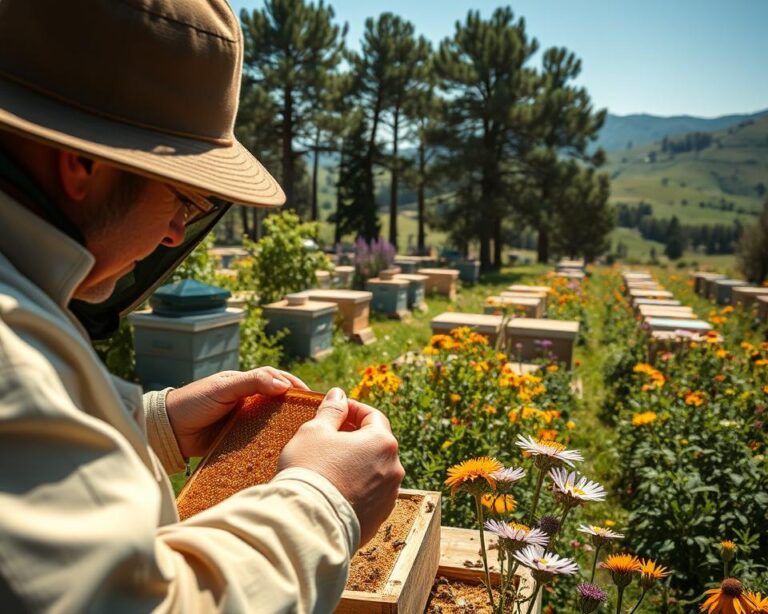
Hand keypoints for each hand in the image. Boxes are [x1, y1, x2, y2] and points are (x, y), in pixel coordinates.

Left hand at [166, 368, 307, 457]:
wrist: (168, 431)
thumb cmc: (194, 402)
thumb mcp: (224, 388)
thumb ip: (252, 382)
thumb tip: (283, 384)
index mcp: (245, 384)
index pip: (276, 380)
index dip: (294, 385)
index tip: (311, 397)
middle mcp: (247, 402)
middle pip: (277, 403)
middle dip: (295, 408)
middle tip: (313, 418)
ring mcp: (243, 422)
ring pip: (270, 422)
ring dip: (285, 427)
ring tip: (302, 436)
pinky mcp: (238, 441)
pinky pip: (259, 441)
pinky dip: (270, 444)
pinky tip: (282, 450)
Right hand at [278, 388, 404, 545]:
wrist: (307, 523)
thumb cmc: (310, 470)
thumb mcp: (315, 431)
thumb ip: (332, 410)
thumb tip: (339, 395)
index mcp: (383, 442)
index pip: (373, 416)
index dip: (353, 409)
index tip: (335, 410)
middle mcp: (394, 469)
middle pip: (377, 443)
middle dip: (355, 437)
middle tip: (329, 436)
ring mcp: (389, 496)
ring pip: (374, 470)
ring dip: (357, 463)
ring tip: (330, 464)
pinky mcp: (379, 518)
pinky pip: (370, 495)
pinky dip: (357, 487)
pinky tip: (334, 488)